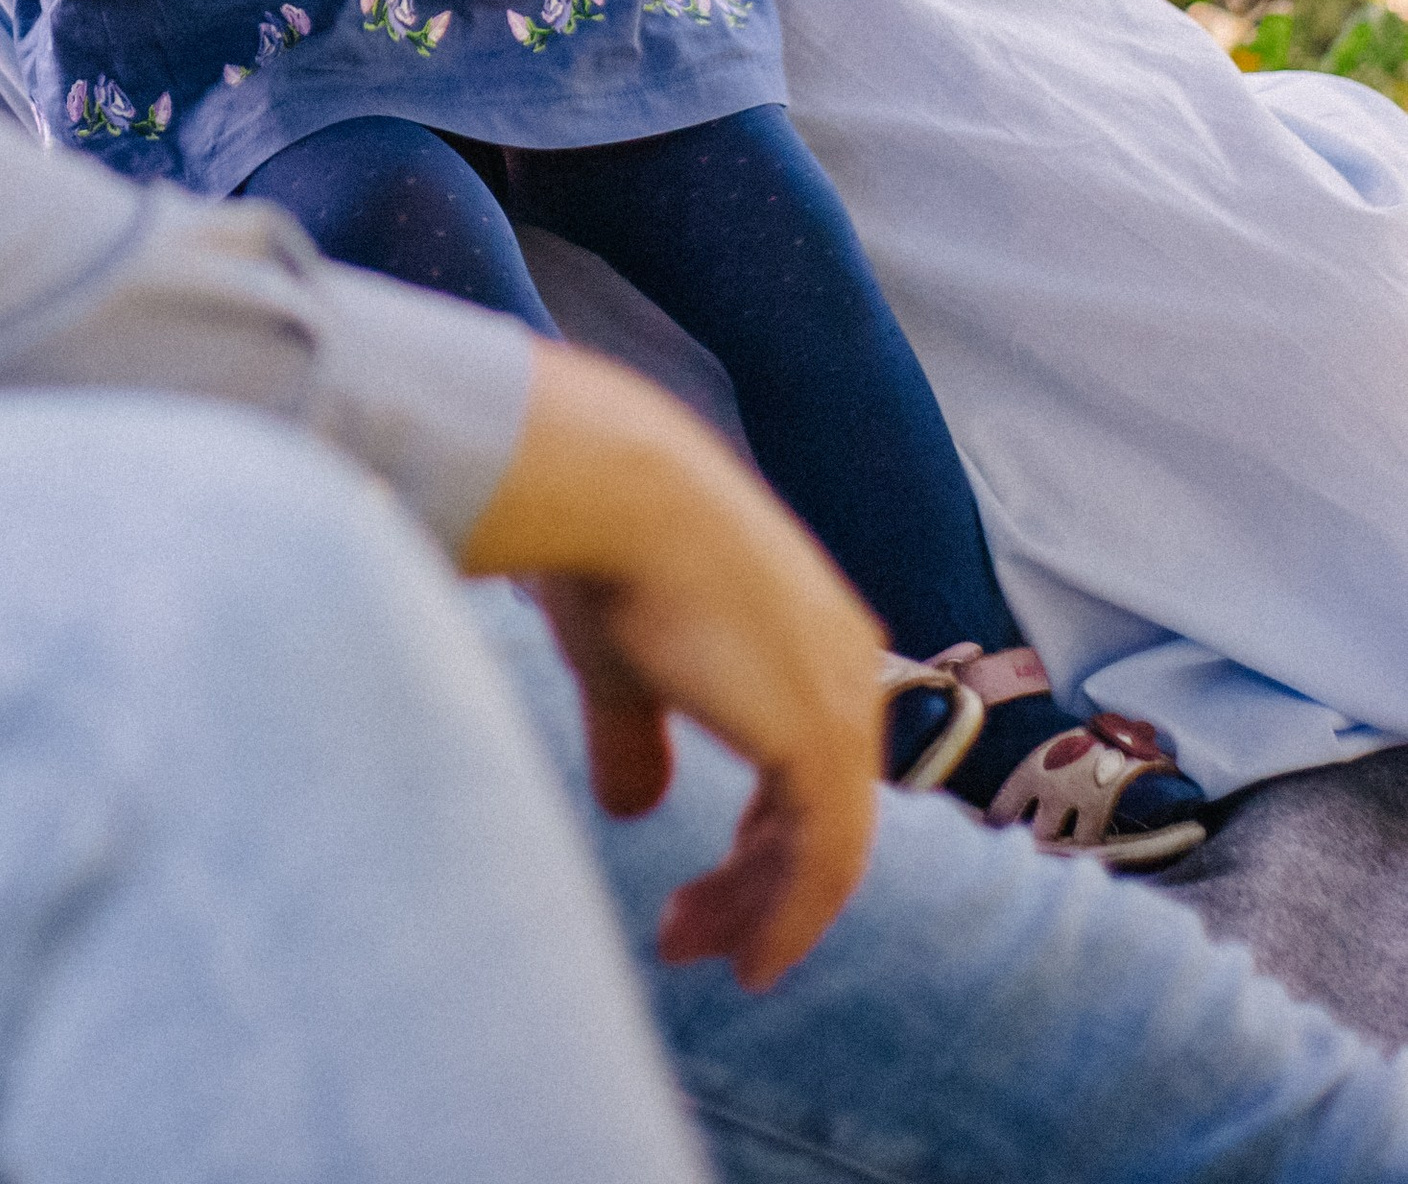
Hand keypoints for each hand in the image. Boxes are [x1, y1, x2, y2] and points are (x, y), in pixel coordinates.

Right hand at [464, 346, 884, 990]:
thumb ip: (638, 737)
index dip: (759, 839)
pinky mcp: (821, 742)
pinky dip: (789, 920)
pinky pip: (824, 861)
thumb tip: (635, 804)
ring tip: (694, 950)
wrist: (619, 492)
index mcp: (808, 633)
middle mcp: (843, 666)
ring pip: (825, 846)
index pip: (805, 763)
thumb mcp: (624, 662)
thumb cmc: (610, 552)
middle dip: (753, 883)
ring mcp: (839, 703)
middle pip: (820, 810)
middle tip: (687, 936)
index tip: (701, 890)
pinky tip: (750, 960)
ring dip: (761, 910)